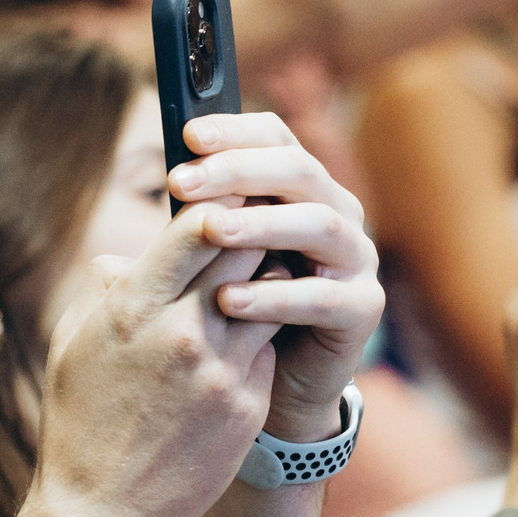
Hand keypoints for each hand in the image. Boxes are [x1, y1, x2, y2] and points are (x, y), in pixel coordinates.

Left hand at [167, 113, 384, 441]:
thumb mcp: (210, 261)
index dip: (234, 131)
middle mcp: (336, 213)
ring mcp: (355, 260)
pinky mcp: (362, 309)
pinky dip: (274, 296)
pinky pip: (323, 297)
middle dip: (237, 171)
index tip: (186, 135)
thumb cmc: (235, 310)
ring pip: (319, 224)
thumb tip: (155, 196)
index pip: (276, 138)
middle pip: (298, 171)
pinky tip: (228, 300)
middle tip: (180, 183)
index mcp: (299, 189)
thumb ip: (193, 227)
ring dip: (261, 224)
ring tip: (211, 231)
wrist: (274, 385)